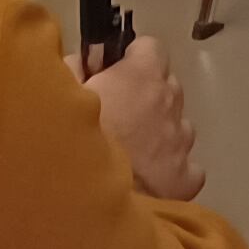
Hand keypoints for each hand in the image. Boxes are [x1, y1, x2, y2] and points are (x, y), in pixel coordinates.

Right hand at [80, 36, 203, 200]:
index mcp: (141, 74)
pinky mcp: (186, 177)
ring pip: (177, 126)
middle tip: (117, 117)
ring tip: (131, 154)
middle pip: (165, 87)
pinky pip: (187, 167)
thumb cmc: (73, 141)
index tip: (114, 75)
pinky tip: (149, 179)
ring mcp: (181, 140)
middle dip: (145, 97)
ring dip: (159, 133)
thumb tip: (86, 62)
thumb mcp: (61, 93)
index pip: (150, 48)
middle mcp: (169, 101)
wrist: (90, 201)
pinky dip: (171, 170)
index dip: (132, 60)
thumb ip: (76, 68)